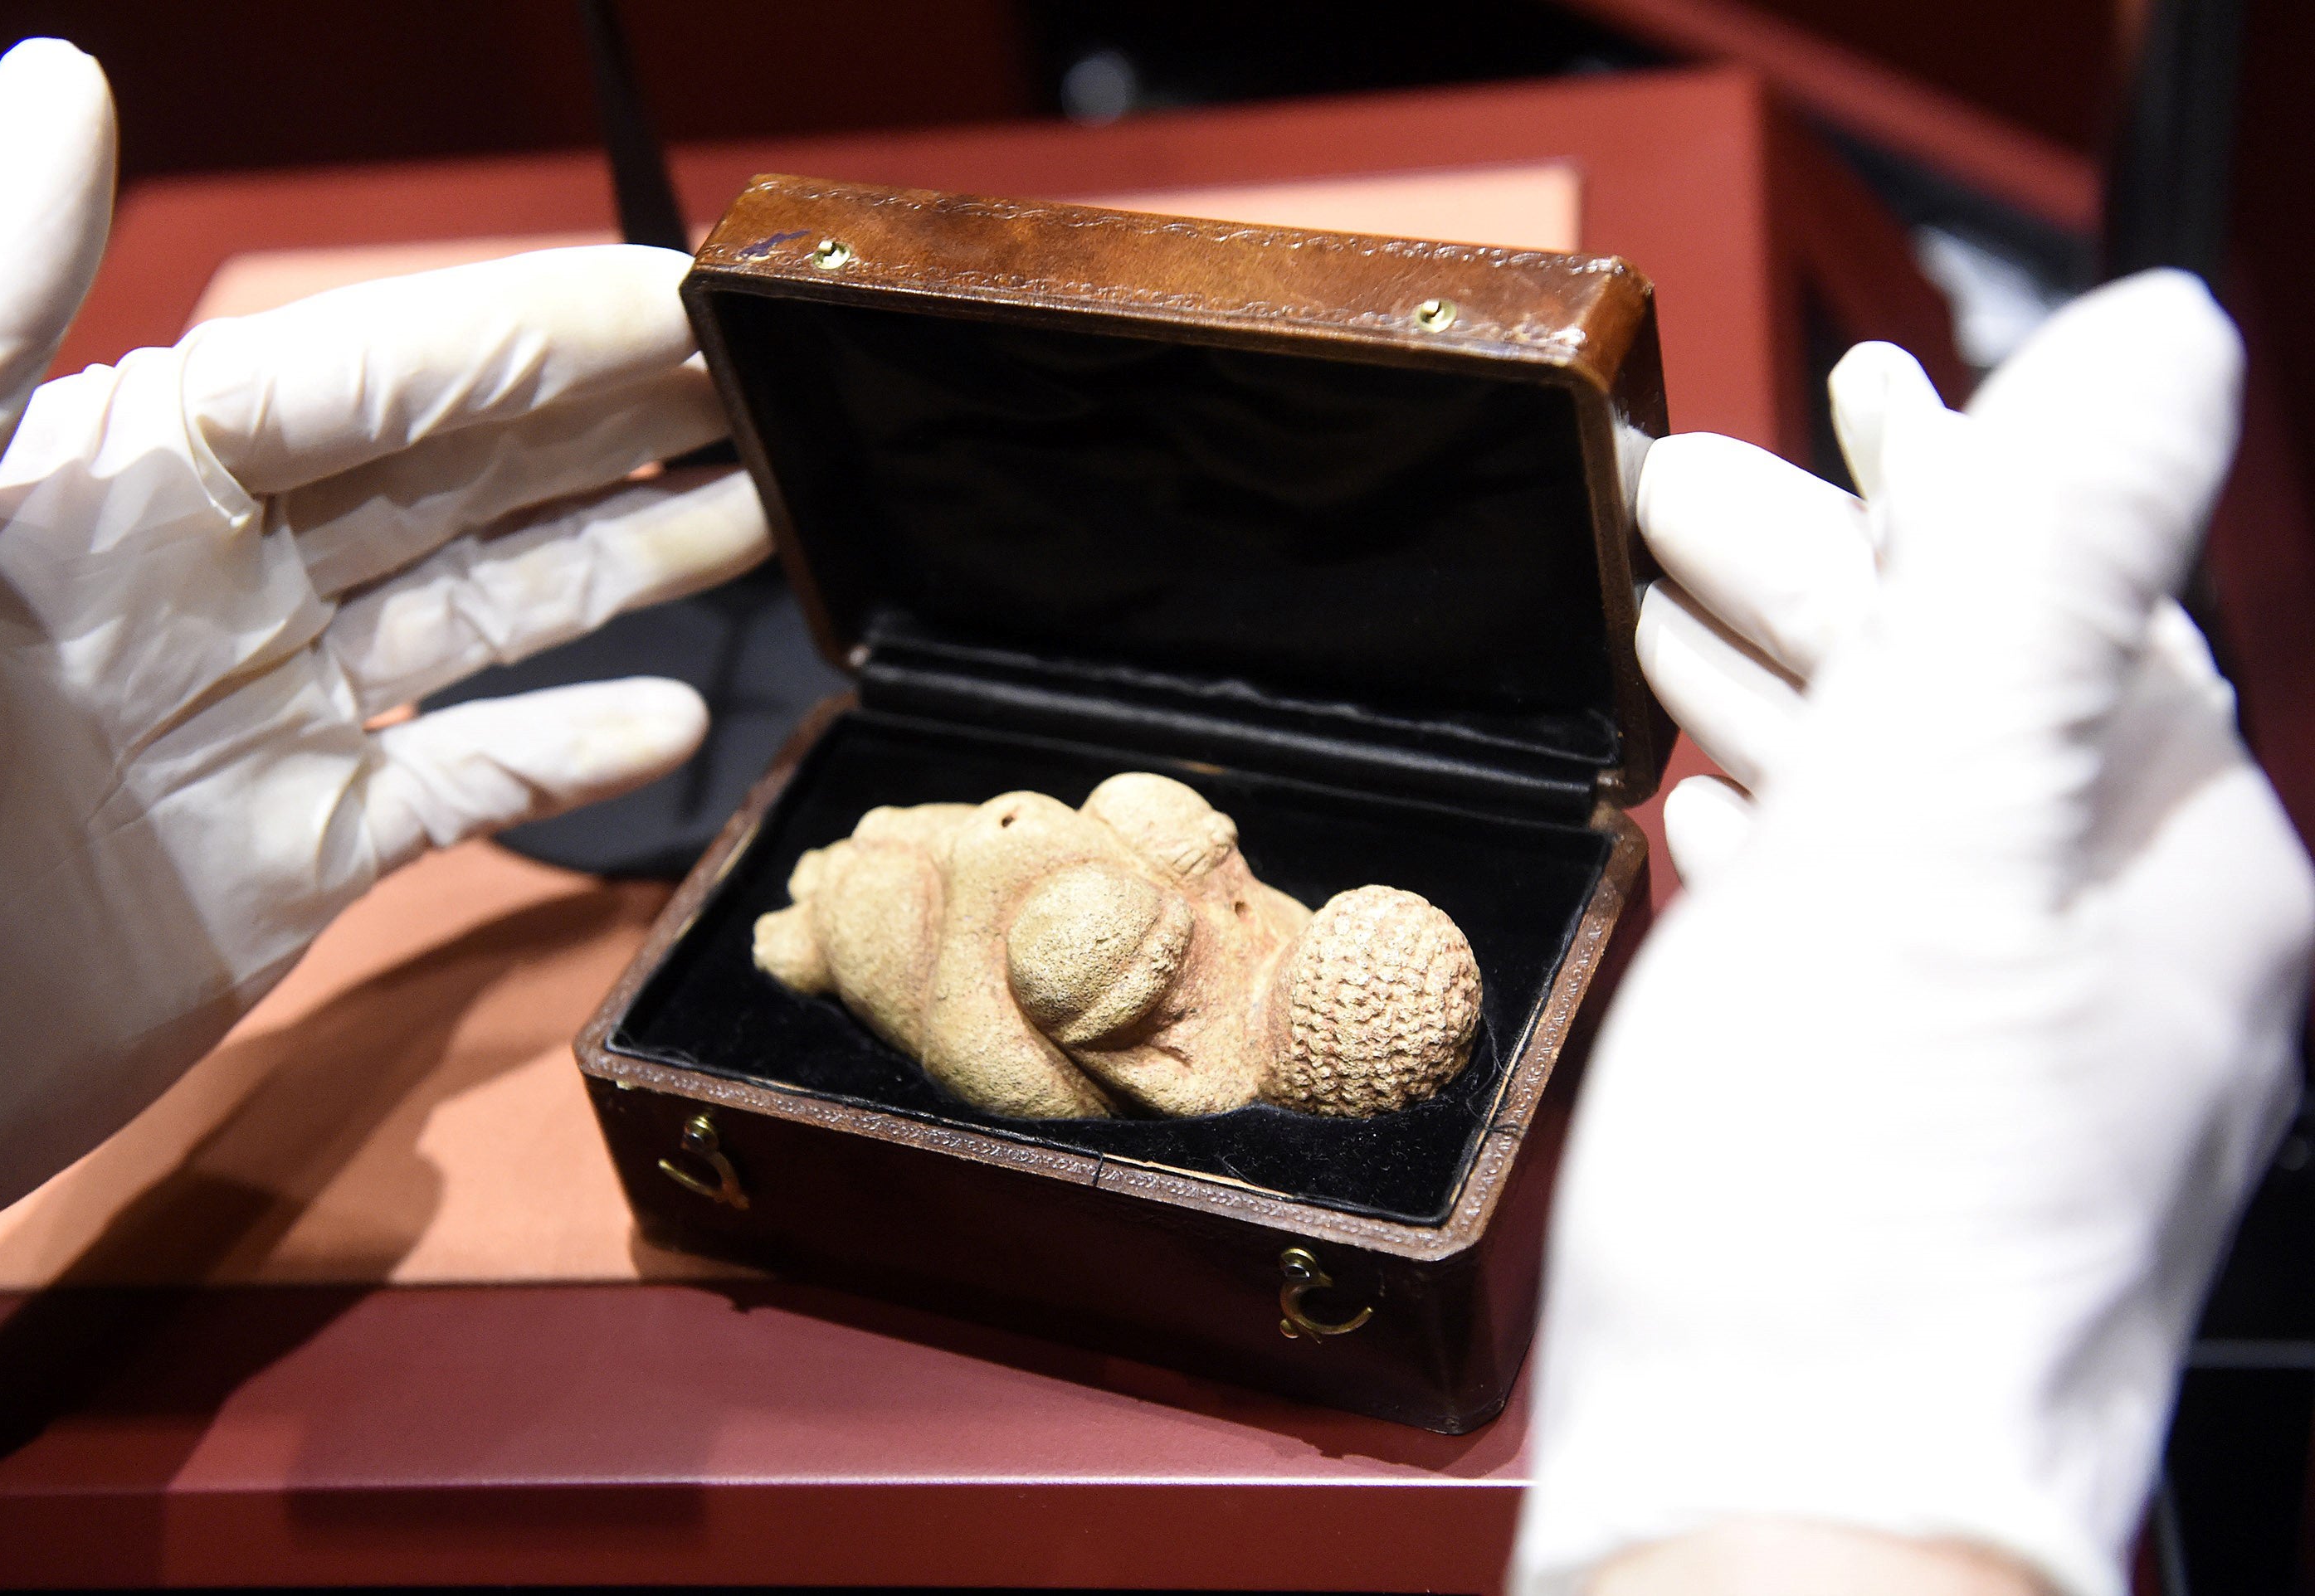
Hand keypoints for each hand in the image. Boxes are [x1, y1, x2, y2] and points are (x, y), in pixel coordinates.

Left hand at [0, 42, 767, 1304]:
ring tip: (766, 508)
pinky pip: (460, 789)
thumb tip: (59, 80)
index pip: (375, 370)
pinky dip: (566, 756)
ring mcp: (260, 727)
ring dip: (629, 555)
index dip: (535, 326)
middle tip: (769, 368)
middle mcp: (208, 582)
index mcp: (118, 475)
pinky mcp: (290, 865)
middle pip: (458, 471)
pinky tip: (673, 720)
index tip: (683, 286)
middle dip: (616, 412)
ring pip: (487, 612)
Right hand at [1515, 272, 2313, 1595]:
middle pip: (1975, 697)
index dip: (1957, 476)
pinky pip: (1854, 927)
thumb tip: (2161, 346)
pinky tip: (1709, 823)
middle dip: (1829, 575)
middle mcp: (2125, 963)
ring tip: (1666, 616)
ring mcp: (2014, 1060)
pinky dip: (1778, 840)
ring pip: (1903, 810)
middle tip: (1686, 493)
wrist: (1785, 1522)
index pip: (2079, 598)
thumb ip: (2042, 568)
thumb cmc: (1847, 1215)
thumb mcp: (1941, 827)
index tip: (1861, 384)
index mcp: (2167, 867)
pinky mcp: (1901, 1140)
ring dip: (1789, 690)